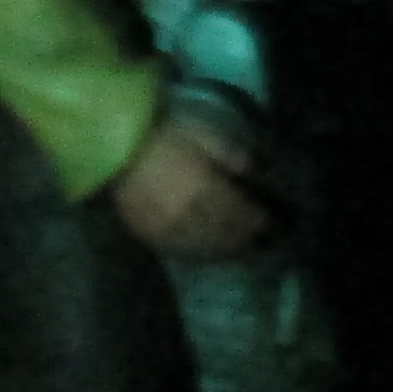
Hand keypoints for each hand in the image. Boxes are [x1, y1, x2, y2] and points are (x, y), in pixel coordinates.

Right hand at [107, 118, 272, 261]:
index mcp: (208, 190)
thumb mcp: (202, 134)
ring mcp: (170, 231)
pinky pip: (183, 254)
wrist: (112, 147)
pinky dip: (203, 256)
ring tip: (245, 253)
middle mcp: (192, 217)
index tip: (280, 225)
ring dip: (230, 253)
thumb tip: (257, 172)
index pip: (245, 215)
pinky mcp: (150, 237)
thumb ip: (231, 155)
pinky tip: (211, 254)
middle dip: (252, 242)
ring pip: (209, 250)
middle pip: (230, 237)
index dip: (265, 223)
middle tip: (269, 245)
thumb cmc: (161, 136)